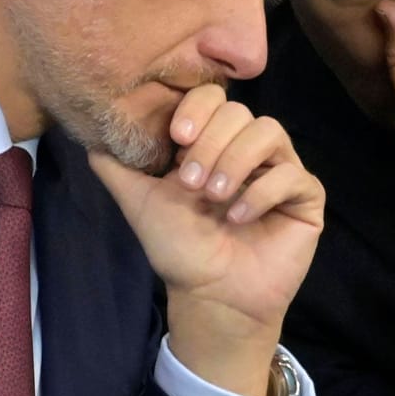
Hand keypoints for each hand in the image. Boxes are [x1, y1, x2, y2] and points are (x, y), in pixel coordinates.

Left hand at [88, 84, 323, 395]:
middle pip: (239, 111)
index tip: (177, 137)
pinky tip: (240, 217)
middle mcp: (247, 150)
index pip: (212, 98)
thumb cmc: (180, 249)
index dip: (196, 109)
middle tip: (190, 183)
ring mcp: (279, 170)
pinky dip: (263, 191)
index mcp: (212, 143)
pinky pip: (294, 174)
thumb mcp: (139, 202)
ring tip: (215, 197)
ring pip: (269, 132)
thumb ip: (115, 166)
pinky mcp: (305, 197)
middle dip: (211, 143)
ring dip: (236, 160)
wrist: (211, 297)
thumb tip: (89, 133)